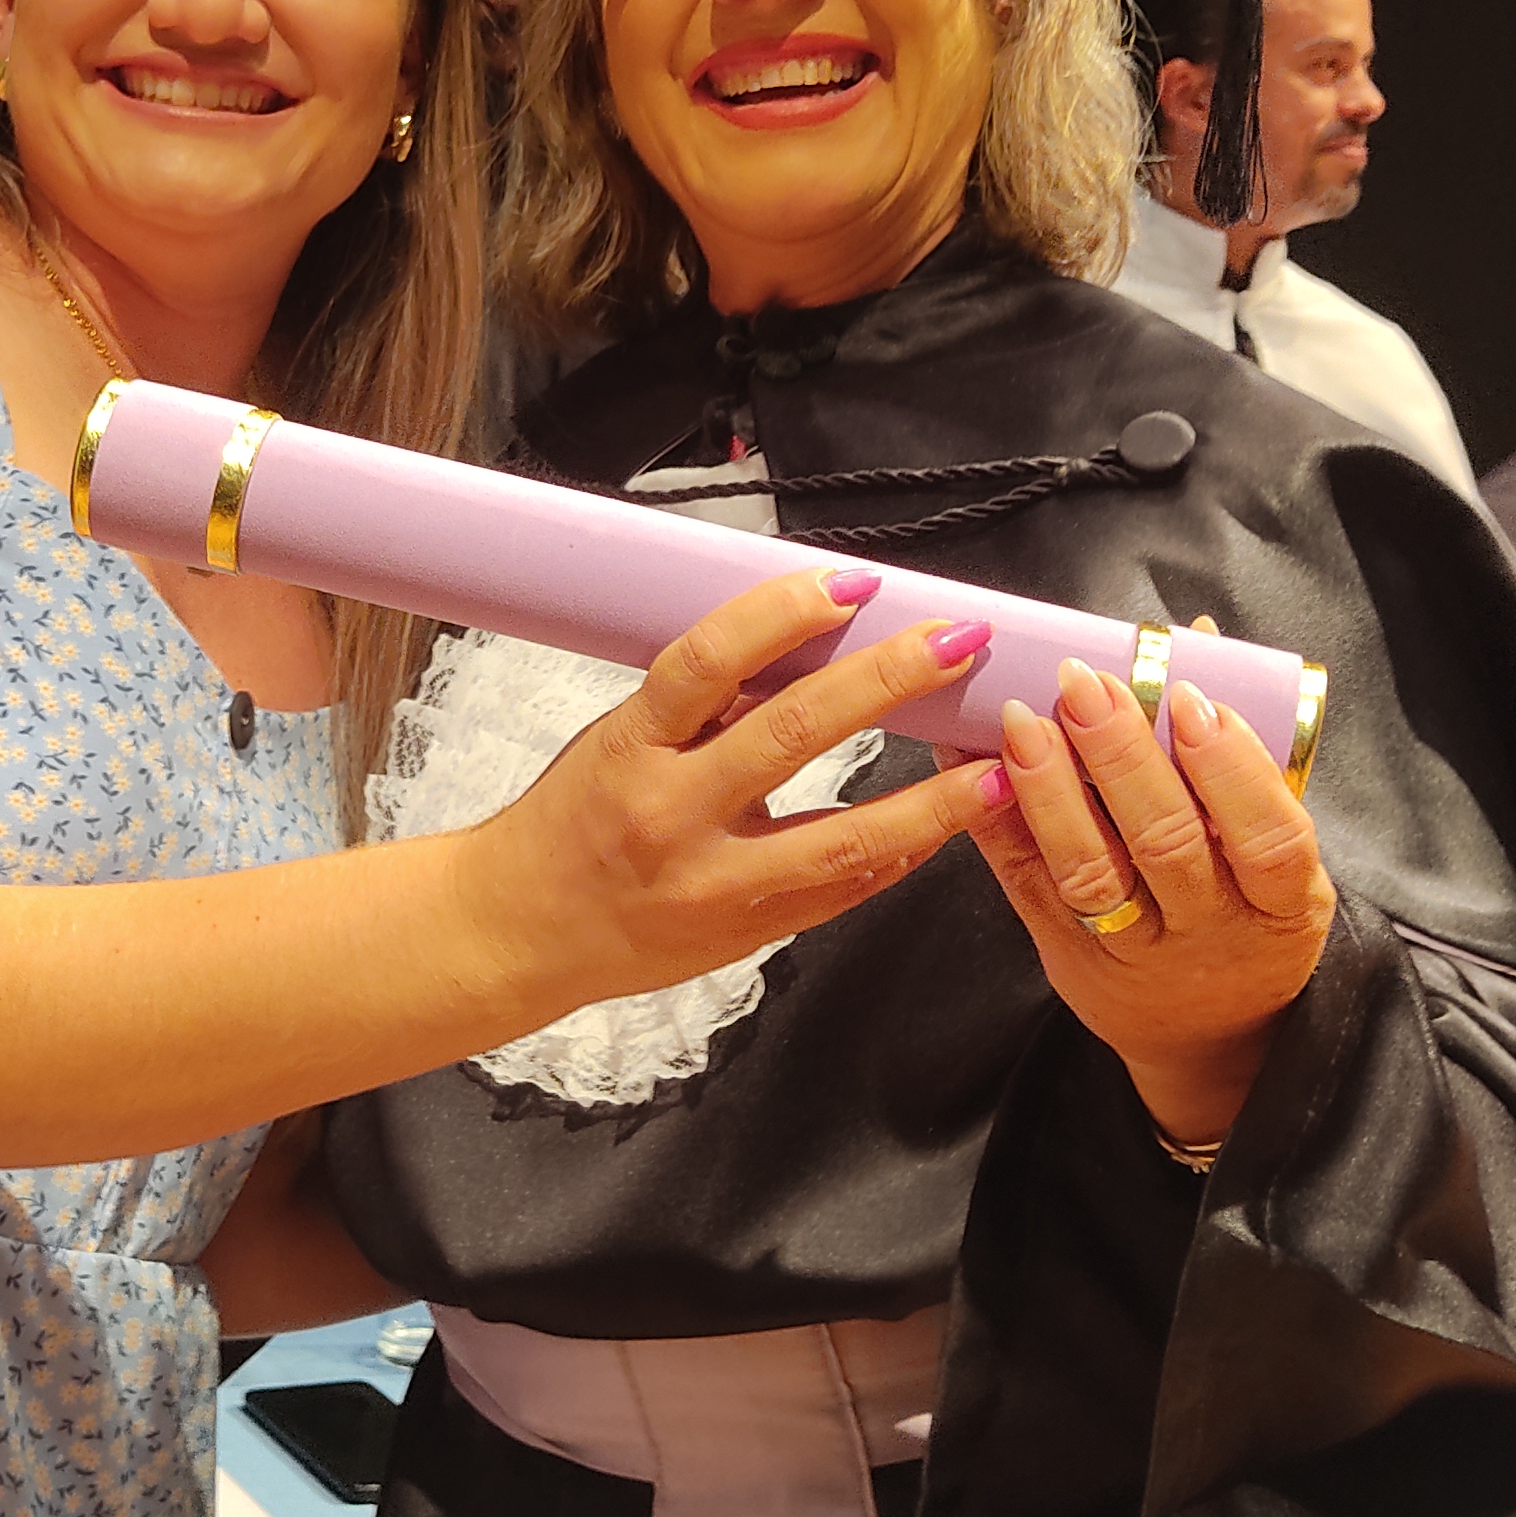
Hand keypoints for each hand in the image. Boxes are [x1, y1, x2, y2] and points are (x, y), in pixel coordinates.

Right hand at [467, 572, 1010, 1011]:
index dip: (780, 614)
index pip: (705, 661)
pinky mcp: (744, 933)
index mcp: (629, 748)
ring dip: (930, 800)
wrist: (520, 930)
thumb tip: (795, 642)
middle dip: (887, 680)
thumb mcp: (615, 741)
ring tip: (994, 765)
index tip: (848, 584)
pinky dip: (896, 855)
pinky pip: (838, 892)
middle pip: (792, 732)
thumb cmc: (568, 824)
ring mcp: (712, 883)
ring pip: (841, 839)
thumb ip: (700, 703)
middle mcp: (670, 814)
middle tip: (955, 642)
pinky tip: (945, 826)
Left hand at [960, 657, 1334, 1146]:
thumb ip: (1240, 752)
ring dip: (1050, 787)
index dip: (1232, 770)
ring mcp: (1131, 948)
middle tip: (1086, 684)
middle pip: (1167, 844)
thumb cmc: (1243, 911)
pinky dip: (992, 814)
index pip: (1269, 838)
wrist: (1204, 1032)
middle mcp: (1207, 930)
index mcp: (1280, 903)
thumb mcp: (1272, 852)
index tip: (1192, 701)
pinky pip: (1024, 880)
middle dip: (1122, 756)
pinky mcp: (1064, 950)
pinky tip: (966, 754)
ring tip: (1021, 718)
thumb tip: (1196, 638)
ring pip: (1088, 871)